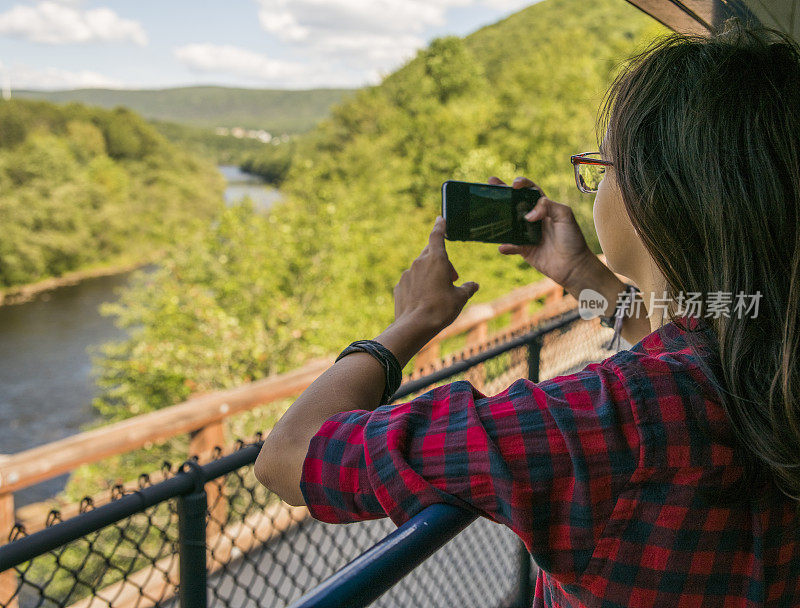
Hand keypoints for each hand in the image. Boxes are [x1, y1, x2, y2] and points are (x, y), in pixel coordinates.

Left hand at [393, 216, 478, 333]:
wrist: (415, 326)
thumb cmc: (441, 309)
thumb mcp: (460, 299)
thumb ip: (468, 289)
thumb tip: (474, 285)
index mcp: (436, 259)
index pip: (437, 236)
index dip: (440, 227)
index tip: (440, 219)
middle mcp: (419, 262)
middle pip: (431, 253)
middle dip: (442, 262)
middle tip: (452, 278)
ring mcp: (407, 274)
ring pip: (421, 269)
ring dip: (430, 275)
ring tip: (438, 294)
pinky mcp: (399, 286)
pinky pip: (411, 281)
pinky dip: (418, 286)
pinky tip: (424, 301)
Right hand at [490, 175, 593, 288]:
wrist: (573, 265)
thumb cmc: (572, 238)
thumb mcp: (565, 215)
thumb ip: (548, 206)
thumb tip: (527, 215)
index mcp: (544, 207)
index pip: (531, 191)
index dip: (522, 184)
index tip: (514, 184)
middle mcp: (534, 219)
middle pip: (515, 203)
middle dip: (503, 192)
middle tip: (491, 182)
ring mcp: (527, 234)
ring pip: (509, 224)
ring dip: (499, 218)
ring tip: (487, 211)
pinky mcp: (524, 250)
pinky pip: (511, 246)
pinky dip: (506, 246)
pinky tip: (502, 246)